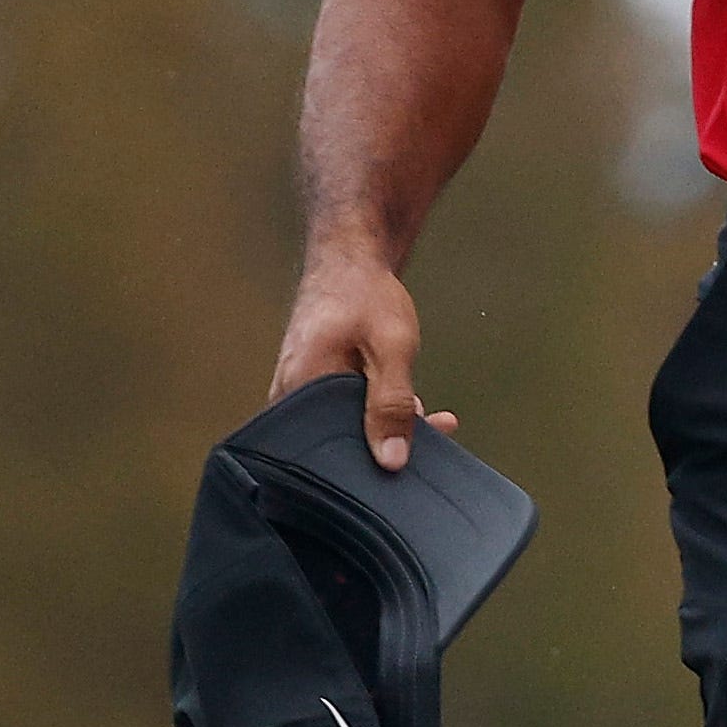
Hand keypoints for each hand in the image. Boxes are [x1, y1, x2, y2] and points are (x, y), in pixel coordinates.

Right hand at [272, 235, 450, 470]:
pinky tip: (418, 411)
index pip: (328, 452)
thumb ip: (392, 405)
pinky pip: (347, 410)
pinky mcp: (316, 385)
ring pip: (347, 426)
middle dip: (387, 446)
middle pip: (338, 442)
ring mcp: (301, 390)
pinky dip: (381, 411)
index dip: (368, 465)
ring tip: (435, 423)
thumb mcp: (391, 350)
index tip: (409, 467)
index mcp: (301, 390)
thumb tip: (392, 461)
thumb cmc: (365, 296)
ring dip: (391, 426)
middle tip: (433, 440)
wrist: (350, 259)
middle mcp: (291, 396)